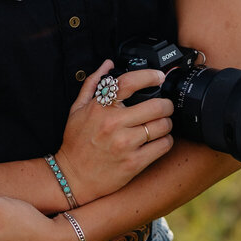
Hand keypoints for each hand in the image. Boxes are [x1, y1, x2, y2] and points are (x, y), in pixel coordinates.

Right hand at [55, 59, 173, 204]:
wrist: (72, 177)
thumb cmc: (76, 142)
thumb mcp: (77, 108)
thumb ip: (93, 83)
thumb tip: (109, 64)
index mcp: (100, 107)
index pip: (129, 83)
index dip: (149, 76)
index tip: (158, 77)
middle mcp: (113, 124)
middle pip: (155, 105)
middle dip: (166, 104)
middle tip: (165, 105)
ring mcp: (125, 144)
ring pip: (162, 126)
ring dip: (167, 122)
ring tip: (163, 123)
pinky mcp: (133, 163)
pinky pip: (162, 146)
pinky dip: (166, 140)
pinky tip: (160, 139)